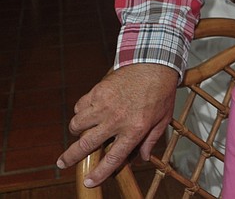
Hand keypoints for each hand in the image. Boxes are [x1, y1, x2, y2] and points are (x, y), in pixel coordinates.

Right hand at [57, 63, 178, 186]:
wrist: (155, 64)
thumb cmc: (161, 92)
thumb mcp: (163, 119)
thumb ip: (151, 140)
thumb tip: (142, 158)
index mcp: (135, 129)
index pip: (113, 158)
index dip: (99, 173)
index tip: (89, 181)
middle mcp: (116, 119)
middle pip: (87, 144)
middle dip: (71, 157)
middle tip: (62, 163)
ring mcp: (105, 105)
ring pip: (77, 124)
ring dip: (75, 131)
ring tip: (79, 132)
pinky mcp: (98, 91)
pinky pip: (80, 106)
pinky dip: (80, 111)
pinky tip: (87, 112)